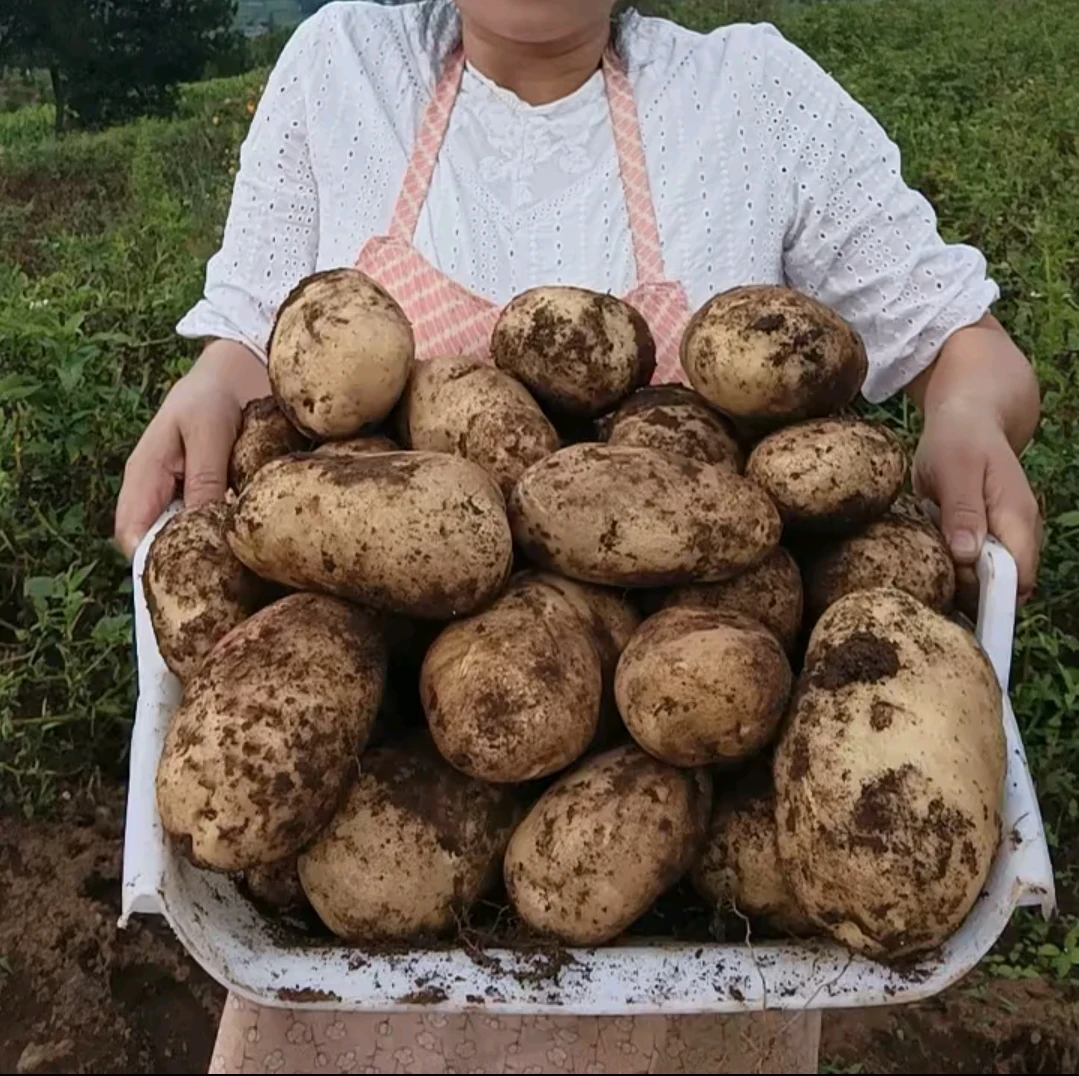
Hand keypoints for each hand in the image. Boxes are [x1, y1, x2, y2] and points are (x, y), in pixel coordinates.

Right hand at [114, 341, 270, 559]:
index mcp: (145, 475)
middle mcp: (159, 492)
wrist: (239, 372)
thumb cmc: (215, 395)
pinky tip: (253, 540)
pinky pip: (212, 525)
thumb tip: (201, 527)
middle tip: (224, 574)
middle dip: (184, 562)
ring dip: (211, 550)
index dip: (152, 561)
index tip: (187, 576)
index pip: (131, 534)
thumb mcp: (209, 432)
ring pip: (188, 539)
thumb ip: (204, 478)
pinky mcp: (209, 496)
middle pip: (158, 545)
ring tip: (242, 559)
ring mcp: (184, 496)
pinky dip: (228, 535)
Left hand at [913, 400, 1042, 605]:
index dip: (988, 594)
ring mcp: (1002, 536)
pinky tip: (930, 555)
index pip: (1017, 578)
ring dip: (956, 579)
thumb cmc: (960, 440)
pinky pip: (970, 565)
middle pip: (1000, 586)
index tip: (952, 588)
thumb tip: (968, 555)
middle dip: (966, 590)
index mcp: (1017, 519)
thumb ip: (963, 512)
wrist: (966, 419)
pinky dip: (951, 566)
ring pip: (984, 579)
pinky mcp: (983, 536)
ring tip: (927, 562)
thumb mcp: (956, 469)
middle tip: (930, 571)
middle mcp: (1017, 534)